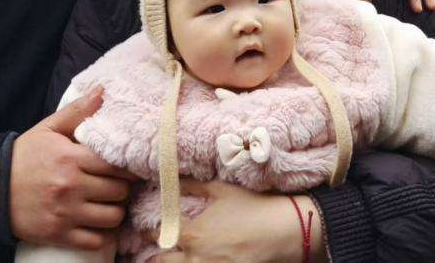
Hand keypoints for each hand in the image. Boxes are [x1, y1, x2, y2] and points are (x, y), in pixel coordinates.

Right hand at [10, 88, 137, 248]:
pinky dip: (103, 236)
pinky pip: (95, 241)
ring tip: (109, 205)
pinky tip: (99, 226)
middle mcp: (69, 186)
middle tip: (119, 187)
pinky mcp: (57, 234)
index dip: (129, 168)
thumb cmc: (23, 158)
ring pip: (112, 217)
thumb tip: (102, 91)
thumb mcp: (47, 129)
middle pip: (119, 192)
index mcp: (70, 158)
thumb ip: (77, 112)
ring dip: (115, 212)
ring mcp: (64, 213)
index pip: (117, 165)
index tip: (130, 169)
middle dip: (123, 189)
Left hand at [149, 180, 325, 262]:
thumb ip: (194, 186)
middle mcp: (195, 257)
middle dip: (157, 256)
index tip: (149, 229)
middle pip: (162, 262)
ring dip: (174, 262)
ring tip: (173, 259)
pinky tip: (198, 261)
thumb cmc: (254, 207)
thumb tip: (175, 181)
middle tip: (155, 253)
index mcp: (192, 233)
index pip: (158, 234)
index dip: (150, 231)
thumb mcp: (222, 190)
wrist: (285, 231)